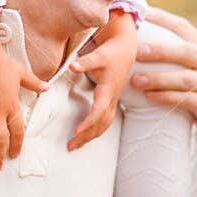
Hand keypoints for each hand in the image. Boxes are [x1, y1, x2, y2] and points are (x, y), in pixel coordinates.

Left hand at [67, 10, 138, 149]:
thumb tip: (72, 66)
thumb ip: (84, 62)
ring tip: (75, 146)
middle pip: (101, 123)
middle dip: (86, 136)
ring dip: (91, 136)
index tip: (76, 132)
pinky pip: (105, 121)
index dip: (88, 122)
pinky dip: (96, 130)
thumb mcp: (98, 55)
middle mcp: (111, 98)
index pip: (98, 111)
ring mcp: (113, 101)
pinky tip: (85, 136)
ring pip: (104, 125)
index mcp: (108, 90)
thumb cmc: (110, 52)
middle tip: (70, 146)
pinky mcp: (111, 101)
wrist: (125, 50)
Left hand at [128, 7, 196, 149]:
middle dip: (159, 50)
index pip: (183, 28)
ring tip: (135, 80)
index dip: (162, 20)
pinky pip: (187, 100)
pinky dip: (167, 97)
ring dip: (158, 78)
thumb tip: (135, 44)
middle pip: (186, 51)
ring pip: (185, 78)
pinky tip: (149, 97)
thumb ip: (174, 60)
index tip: (139, 14)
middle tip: (135, 50)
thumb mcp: (192, 75)